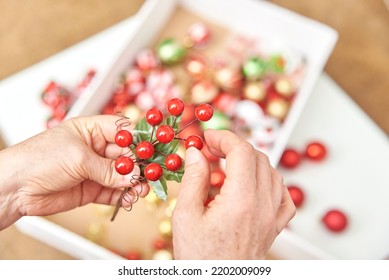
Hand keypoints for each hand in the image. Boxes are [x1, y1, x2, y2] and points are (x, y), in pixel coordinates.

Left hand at [0, 115, 148, 229]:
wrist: (14, 188)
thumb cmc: (39, 159)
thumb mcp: (78, 158)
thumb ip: (107, 169)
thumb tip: (133, 176)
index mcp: (91, 131)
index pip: (122, 130)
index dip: (138, 139)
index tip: (153, 149)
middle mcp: (95, 149)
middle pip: (126, 155)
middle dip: (139, 165)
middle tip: (151, 174)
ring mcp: (94, 170)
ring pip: (122, 175)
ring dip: (134, 182)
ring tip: (142, 189)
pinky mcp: (92, 189)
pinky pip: (114, 192)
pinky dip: (124, 195)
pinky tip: (130, 198)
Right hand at [172, 129, 295, 258]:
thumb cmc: (200, 258)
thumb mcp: (186, 216)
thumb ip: (193, 179)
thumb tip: (196, 152)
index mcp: (241, 200)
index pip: (241, 151)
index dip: (223, 137)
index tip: (206, 138)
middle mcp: (263, 206)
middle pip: (257, 157)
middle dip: (233, 146)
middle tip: (211, 150)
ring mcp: (273, 217)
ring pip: (272, 171)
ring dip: (250, 161)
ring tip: (228, 166)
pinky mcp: (275, 227)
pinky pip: (284, 195)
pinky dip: (270, 181)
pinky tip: (254, 184)